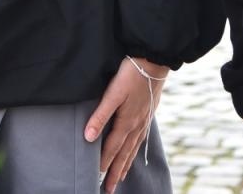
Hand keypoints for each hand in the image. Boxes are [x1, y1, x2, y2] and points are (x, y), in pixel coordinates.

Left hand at [85, 57, 166, 192]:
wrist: (154, 60)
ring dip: (126, 164)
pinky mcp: (148, 114)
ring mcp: (144, 121)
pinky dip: (135, 151)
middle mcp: (137, 125)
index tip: (98, 178)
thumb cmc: (131, 74)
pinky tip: (134, 152)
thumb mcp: (113, 93)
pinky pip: (141, 139)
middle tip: (110, 188)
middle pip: (124, 154)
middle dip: (116, 172)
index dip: (104, 163)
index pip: (113, 148)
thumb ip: (100, 114)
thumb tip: (88, 137)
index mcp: (127, 122)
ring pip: (133, 148)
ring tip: (120, 177)